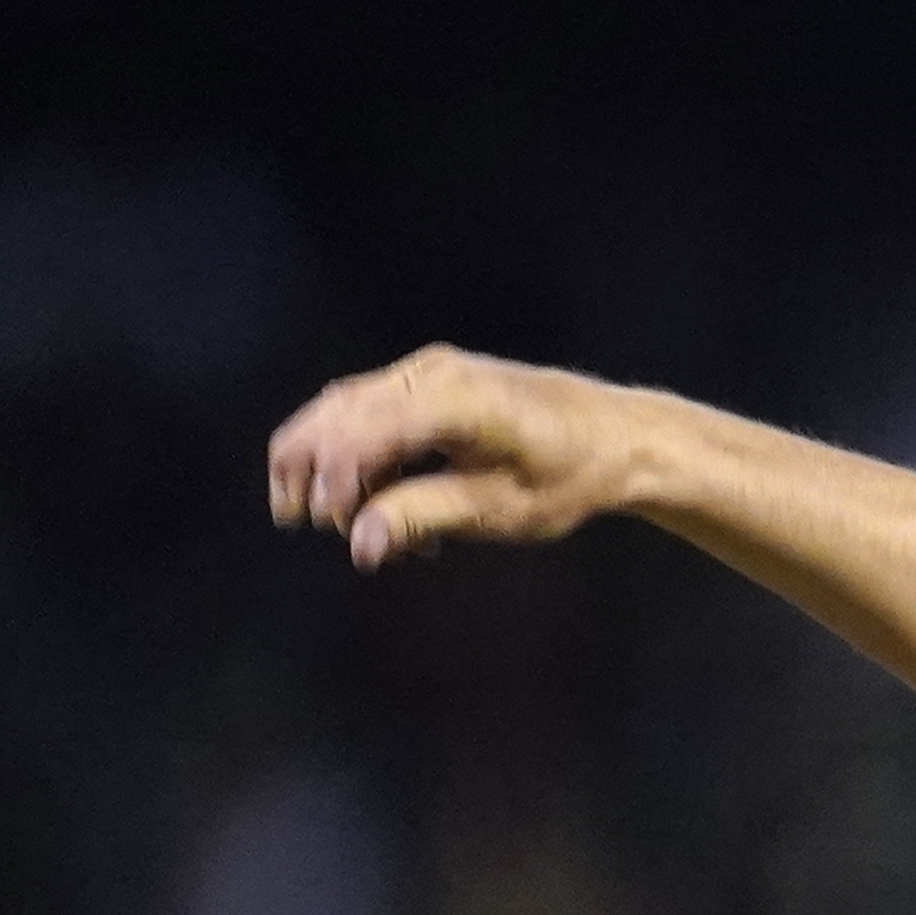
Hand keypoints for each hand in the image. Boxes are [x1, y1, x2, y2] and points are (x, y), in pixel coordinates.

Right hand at [265, 345, 642, 569]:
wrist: (611, 437)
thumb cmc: (567, 476)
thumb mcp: (501, 510)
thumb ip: (426, 517)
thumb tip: (362, 544)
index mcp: (462, 401)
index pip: (371, 429)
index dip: (337, 475)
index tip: (330, 522)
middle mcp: (435, 371)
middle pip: (340, 412)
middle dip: (310, 468)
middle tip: (303, 521)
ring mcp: (427, 369)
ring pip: (343, 406)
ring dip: (321, 458)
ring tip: (327, 515)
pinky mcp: (425, 380)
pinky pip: (365, 407)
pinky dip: (353, 452)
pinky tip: (374, 501)